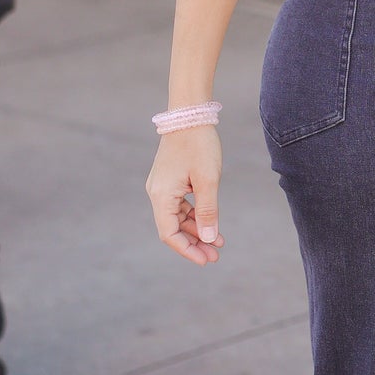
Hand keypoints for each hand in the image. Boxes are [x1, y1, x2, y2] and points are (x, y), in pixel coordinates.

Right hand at [146, 126, 225, 266]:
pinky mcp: (170, 181)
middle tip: (216, 256)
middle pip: (173, 228)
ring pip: (178, 218)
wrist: (190, 115)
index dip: (187, 250)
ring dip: (196, 231)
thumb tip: (210, 240)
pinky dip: (195, 216)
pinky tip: (211, 224)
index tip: (206, 260)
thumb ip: (208, 211)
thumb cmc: (200, 145)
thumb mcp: (208, 180)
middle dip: (194, 243)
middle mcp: (157, 193)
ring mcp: (163, 187)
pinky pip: (180, 206)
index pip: (169, 233)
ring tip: (218, 243)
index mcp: (161, 195)